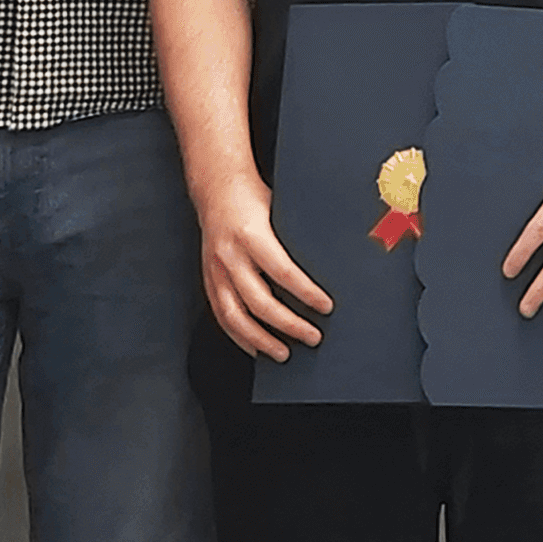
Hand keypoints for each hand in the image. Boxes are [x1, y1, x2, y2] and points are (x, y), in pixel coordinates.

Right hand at [197, 175, 334, 361]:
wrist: (216, 188)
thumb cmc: (255, 198)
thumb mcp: (281, 209)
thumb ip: (298, 237)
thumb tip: (333, 262)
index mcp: (252, 235)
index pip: (283, 272)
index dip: (306, 293)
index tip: (327, 307)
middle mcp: (230, 255)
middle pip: (260, 302)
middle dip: (288, 325)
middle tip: (313, 337)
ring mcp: (215, 270)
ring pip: (236, 316)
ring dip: (261, 340)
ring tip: (284, 354)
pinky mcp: (209, 279)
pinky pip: (221, 315)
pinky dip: (238, 336)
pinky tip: (255, 348)